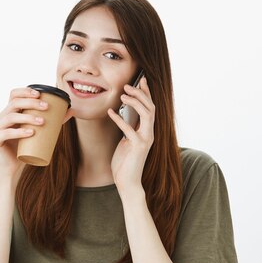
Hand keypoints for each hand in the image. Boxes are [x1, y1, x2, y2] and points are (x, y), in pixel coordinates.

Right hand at [0, 87, 73, 178]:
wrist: (14, 167)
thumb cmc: (27, 148)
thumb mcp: (39, 131)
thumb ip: (52, 120)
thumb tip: (71, 110)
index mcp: (10, 112)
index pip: (14, 95)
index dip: (25, 91)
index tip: (40, 94)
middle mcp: (1, 118)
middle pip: (14, 103)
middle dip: (31, 103)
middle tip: (46, 107)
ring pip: (10, 117)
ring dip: (27, 117)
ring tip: (42, 122)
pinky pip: (5, 133)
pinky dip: (18, 132)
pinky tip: (30, 132)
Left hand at [106, 76, 154, 192]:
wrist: (128, 182)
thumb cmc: (125, 162)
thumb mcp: (126, 141)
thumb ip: (128, 129)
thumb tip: (124, 115)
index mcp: (147, 131)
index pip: (150, 107)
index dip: (147, 93)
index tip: (141, 80)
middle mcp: (149, 133)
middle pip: (151, 107)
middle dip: (141, 94)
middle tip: (128, 85)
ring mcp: (146, 140)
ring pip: (147, 114)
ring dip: (136, 102)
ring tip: (123, 95)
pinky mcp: (138, 146)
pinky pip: (129, 129)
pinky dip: (120, 119)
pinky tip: (111, 112)